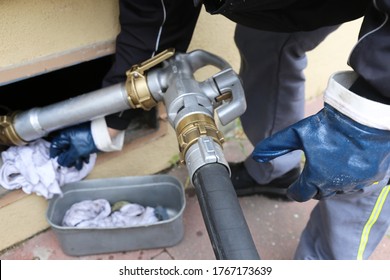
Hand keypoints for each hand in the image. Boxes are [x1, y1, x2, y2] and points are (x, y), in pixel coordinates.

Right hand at [49, 122, 99, 169]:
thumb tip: (61, 162)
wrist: (104, 133)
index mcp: (64, 136)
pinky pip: (81, 148)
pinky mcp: (85, 139)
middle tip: (69, 166)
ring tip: (79, 166)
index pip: (55, 146)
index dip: (55, 155)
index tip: (57, 162)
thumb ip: (67, 158)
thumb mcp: (76, 151)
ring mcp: (78, 137)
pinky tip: (85, 160)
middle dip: (67, 159)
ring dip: (76, 159)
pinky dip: (82, 155)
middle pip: (65, 149)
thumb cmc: (89, 139)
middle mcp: (70, 135)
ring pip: (74, 150)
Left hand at [252, 104, 389, 201]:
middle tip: (310, 172)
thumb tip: (256, 156)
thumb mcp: (296, 134)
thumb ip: (275, 146)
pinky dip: (348, 177)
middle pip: (319, 193)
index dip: (294, 191)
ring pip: (338, 189)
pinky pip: (357, 183)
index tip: (292, 187)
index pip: (300, 195)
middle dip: (312, 186)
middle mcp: (336, 185)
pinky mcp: (372, 176)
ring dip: (331, 182)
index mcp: (316, 177)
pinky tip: (346, 163)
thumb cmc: (328, 126)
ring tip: (328, 165)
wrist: (364, 116)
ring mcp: (356, 182)